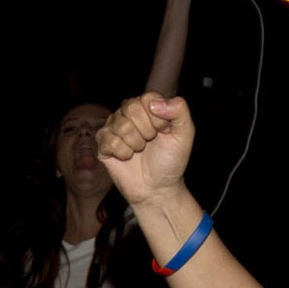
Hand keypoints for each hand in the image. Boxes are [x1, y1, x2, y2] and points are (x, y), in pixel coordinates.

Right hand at [99, 94, 195, 208]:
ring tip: (140, 151)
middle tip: (150, 143)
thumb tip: (155, 103)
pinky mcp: (103, 142)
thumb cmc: (171, 160)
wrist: (158, 188)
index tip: (163, 132)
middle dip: (146, 131)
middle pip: (130, 108)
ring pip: (120, 125)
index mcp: (148, 106)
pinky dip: (122, 153)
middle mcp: (129, 113)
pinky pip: (108, 140)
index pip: (148, 99)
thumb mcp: (185, 134)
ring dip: (135, 144)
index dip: (157, 119)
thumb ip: (180, 111)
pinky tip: (127, 157)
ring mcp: (114, 127)